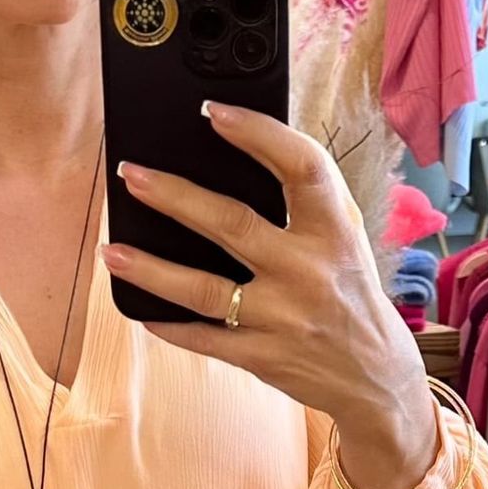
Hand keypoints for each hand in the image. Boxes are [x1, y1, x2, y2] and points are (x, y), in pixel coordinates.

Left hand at [103, 103, 441, 488]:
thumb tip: (239, 151)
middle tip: (130, 174)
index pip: (301, 168)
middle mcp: (309, 272)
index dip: (258, 134)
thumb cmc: (350, 291)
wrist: (375, 376)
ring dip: (150, 268)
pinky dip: (167, 322)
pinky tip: (137, 306)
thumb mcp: (345, 237)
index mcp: (335, 231)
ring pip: (204, 289)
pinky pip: (202, 338)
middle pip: (232, 224)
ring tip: (112, 249)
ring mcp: (282, 319)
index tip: (213, 111)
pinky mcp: (262, 357)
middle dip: (173, 196)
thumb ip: (305, 201)